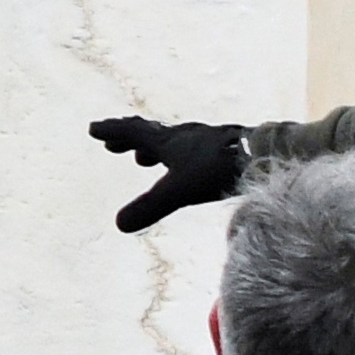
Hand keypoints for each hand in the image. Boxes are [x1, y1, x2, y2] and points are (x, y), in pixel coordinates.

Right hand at [89, 113, 250, 231]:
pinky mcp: (224, 149)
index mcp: (167, 142)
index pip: (133, 134)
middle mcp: (182, 137)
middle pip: (150, 134)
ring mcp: (204, 141)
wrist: (261, 153)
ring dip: (154, 147)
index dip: (112, 132)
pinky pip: (192, 149)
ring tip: (145, 158)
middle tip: (114, 145)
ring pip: (172, 141)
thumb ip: (151, 207)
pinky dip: (180, 155)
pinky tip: (189, 164)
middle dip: (129, 140)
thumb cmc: (217, 169)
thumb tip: (118, 225)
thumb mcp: (180, 191)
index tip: (93, 129)